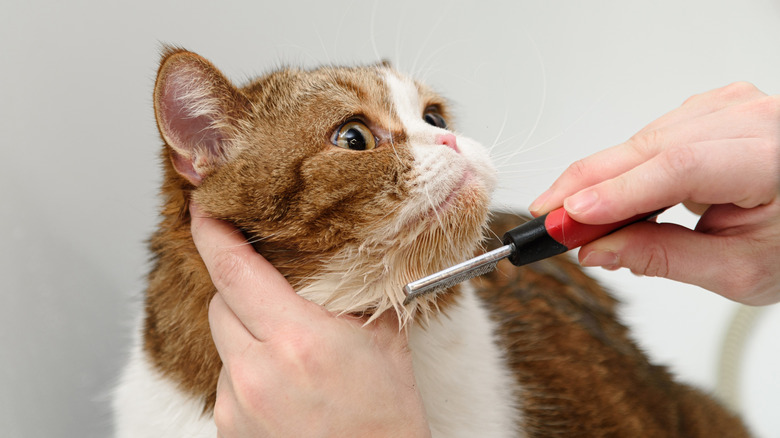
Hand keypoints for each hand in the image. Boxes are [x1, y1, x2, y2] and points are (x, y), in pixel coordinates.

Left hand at [190, 204, 430, 437]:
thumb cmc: (385, 420)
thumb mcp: (383, 343)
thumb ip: (354, 293)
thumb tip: (341, 254)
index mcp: (298, 341)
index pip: (234, 270)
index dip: (212, 232)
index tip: (204, 209)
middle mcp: (257, 373)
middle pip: (222, 303)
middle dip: (243, 290)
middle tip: (278, 295)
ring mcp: (236, 404)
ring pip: (224, 342)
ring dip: (248, 334)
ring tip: (292, 356)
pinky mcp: (227, 427)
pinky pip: (226, 379)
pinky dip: (248, 371)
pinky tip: (284, 386)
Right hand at [530, 82, 779, 304]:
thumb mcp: (738, 269)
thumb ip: (663, 258)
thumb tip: (598, 249)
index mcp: (773, 158)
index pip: (682, 167)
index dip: (619, 191)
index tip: (571, 216)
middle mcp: (752, 119)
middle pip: (651, 146)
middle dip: (589, 185)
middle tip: (551, 219)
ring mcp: (730, 107)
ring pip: (643, 139)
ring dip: (603, 179)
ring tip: (579, 219)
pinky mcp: (711, 109)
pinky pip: (650, 136)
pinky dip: (624, 168)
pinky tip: (613, 195)